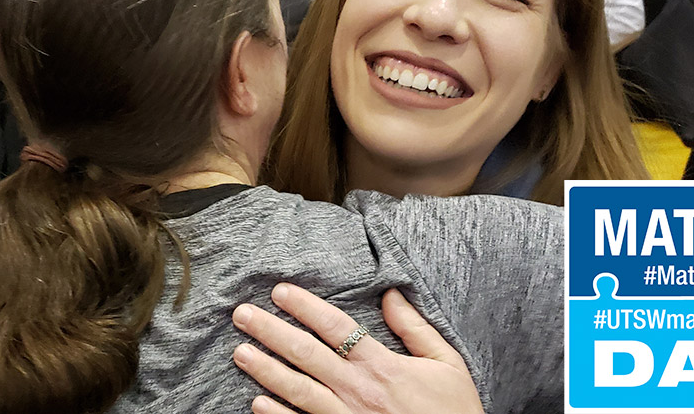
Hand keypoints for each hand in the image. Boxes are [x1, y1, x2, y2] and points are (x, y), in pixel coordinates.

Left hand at [231, 284, 482, 413]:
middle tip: (241, 315)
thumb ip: (416, 329)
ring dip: (266, 370)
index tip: (279, 291)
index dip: (305, 307)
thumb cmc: (454, 412)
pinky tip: (257, 404)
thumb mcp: (447, 365)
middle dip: (271, 332)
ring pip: (299, 390)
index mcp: (383, 367)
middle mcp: (359, 391)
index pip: (336, 327)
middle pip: (307, 354)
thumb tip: (390, 293)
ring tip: (239, 352)